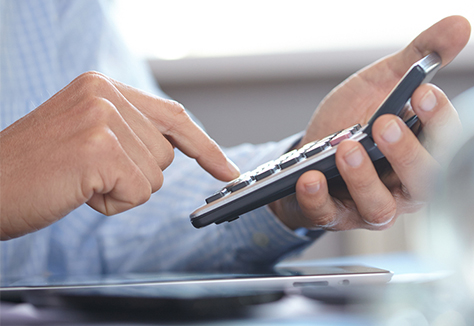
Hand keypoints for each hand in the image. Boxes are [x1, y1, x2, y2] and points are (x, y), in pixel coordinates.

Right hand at [0, 72, 239, 239]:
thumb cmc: (33, 170)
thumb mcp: (85, 135)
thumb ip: (128, 131)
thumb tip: (174, 147)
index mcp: (102, 86)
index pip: (172, 116)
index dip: (203, 146)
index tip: (225, 169)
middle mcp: (104, 94)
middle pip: (165, 152)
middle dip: (135, 175)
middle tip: (86, 173)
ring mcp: (103, 119)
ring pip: (155, 175)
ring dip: (121, 189)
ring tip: (79, 179)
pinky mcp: (100, 148)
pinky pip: (140, 192)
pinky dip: (113, 203)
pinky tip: (79, 191)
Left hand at [269, 16, 470, 229]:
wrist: (312, 148)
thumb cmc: (355, 118)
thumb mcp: (384, 82)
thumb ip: (420, 57)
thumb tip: (460, 24)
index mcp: (424, 151)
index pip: (447, 143)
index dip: (439, 120)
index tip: (423, 93)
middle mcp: (405, 185)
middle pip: (422, 182)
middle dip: (405, 153)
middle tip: (385, 123)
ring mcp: (371, 204)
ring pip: (380, 207)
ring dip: (363, 179)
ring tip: (346, 148)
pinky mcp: (335, 215)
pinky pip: (330, 216)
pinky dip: (319, 199)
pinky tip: (310, 177)